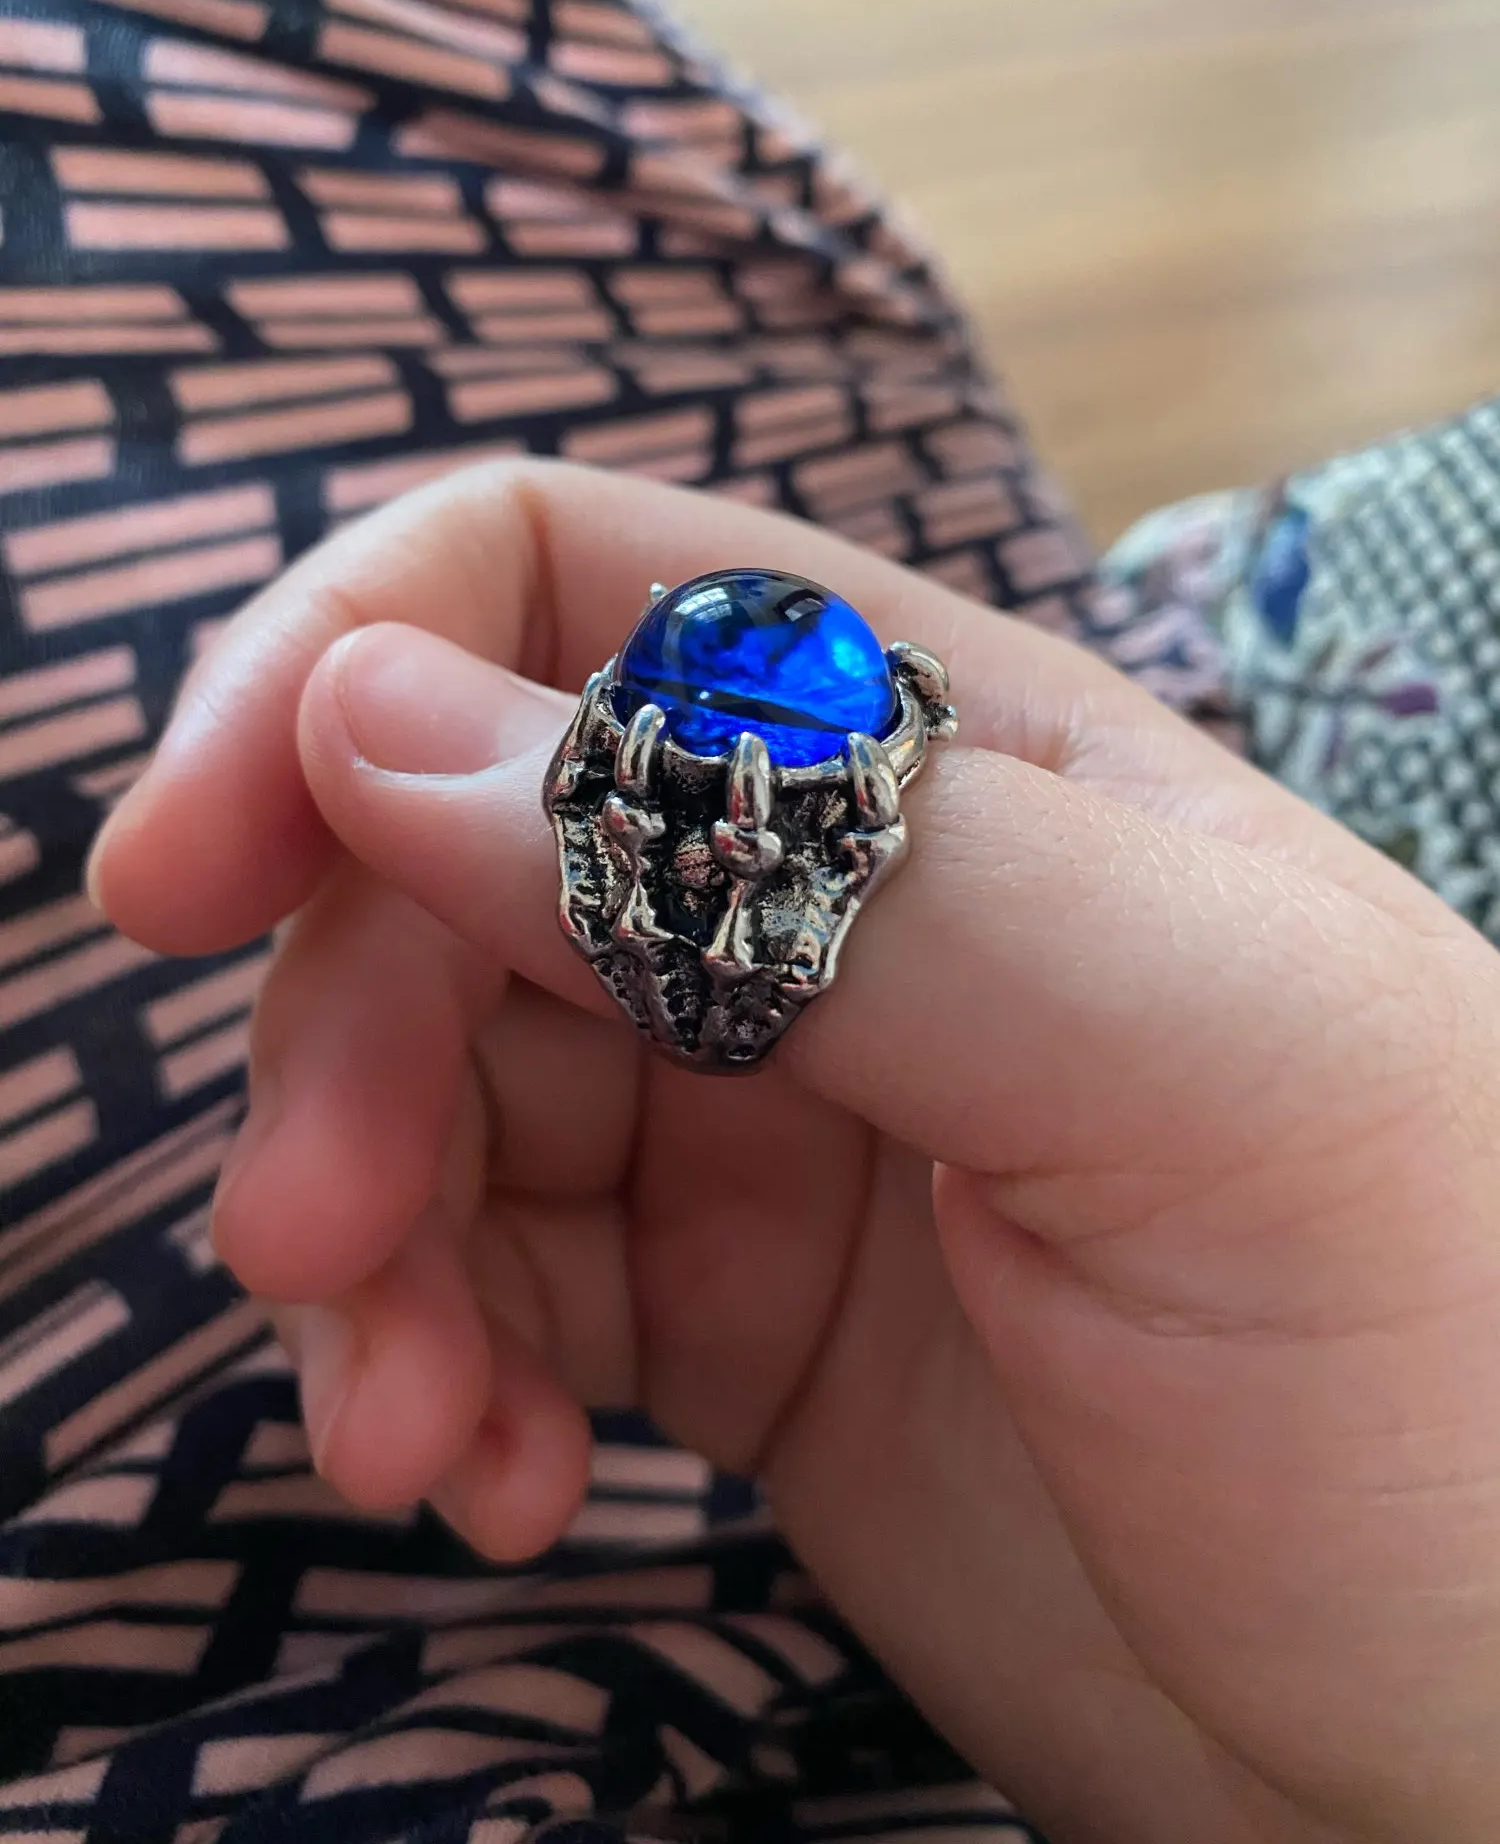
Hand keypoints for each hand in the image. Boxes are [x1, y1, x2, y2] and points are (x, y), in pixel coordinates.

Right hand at [91, 460, 1499, 1843]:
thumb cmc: (1453, 1370)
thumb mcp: (1186, 1069)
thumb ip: (808, 873)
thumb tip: (381, 724)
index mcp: (953, 761)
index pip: (567, 595)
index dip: (340, 672)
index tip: (182, 866)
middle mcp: (842, 908)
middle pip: (456, 866)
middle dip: (344, 1040)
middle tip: (315, 1243)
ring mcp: (780, 1115)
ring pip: (444, 1090)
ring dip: (365, 1243)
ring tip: (405, 1429)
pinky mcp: (739, 1315)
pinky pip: (494, 1286)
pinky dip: (437, 1368)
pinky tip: (488, 1480)